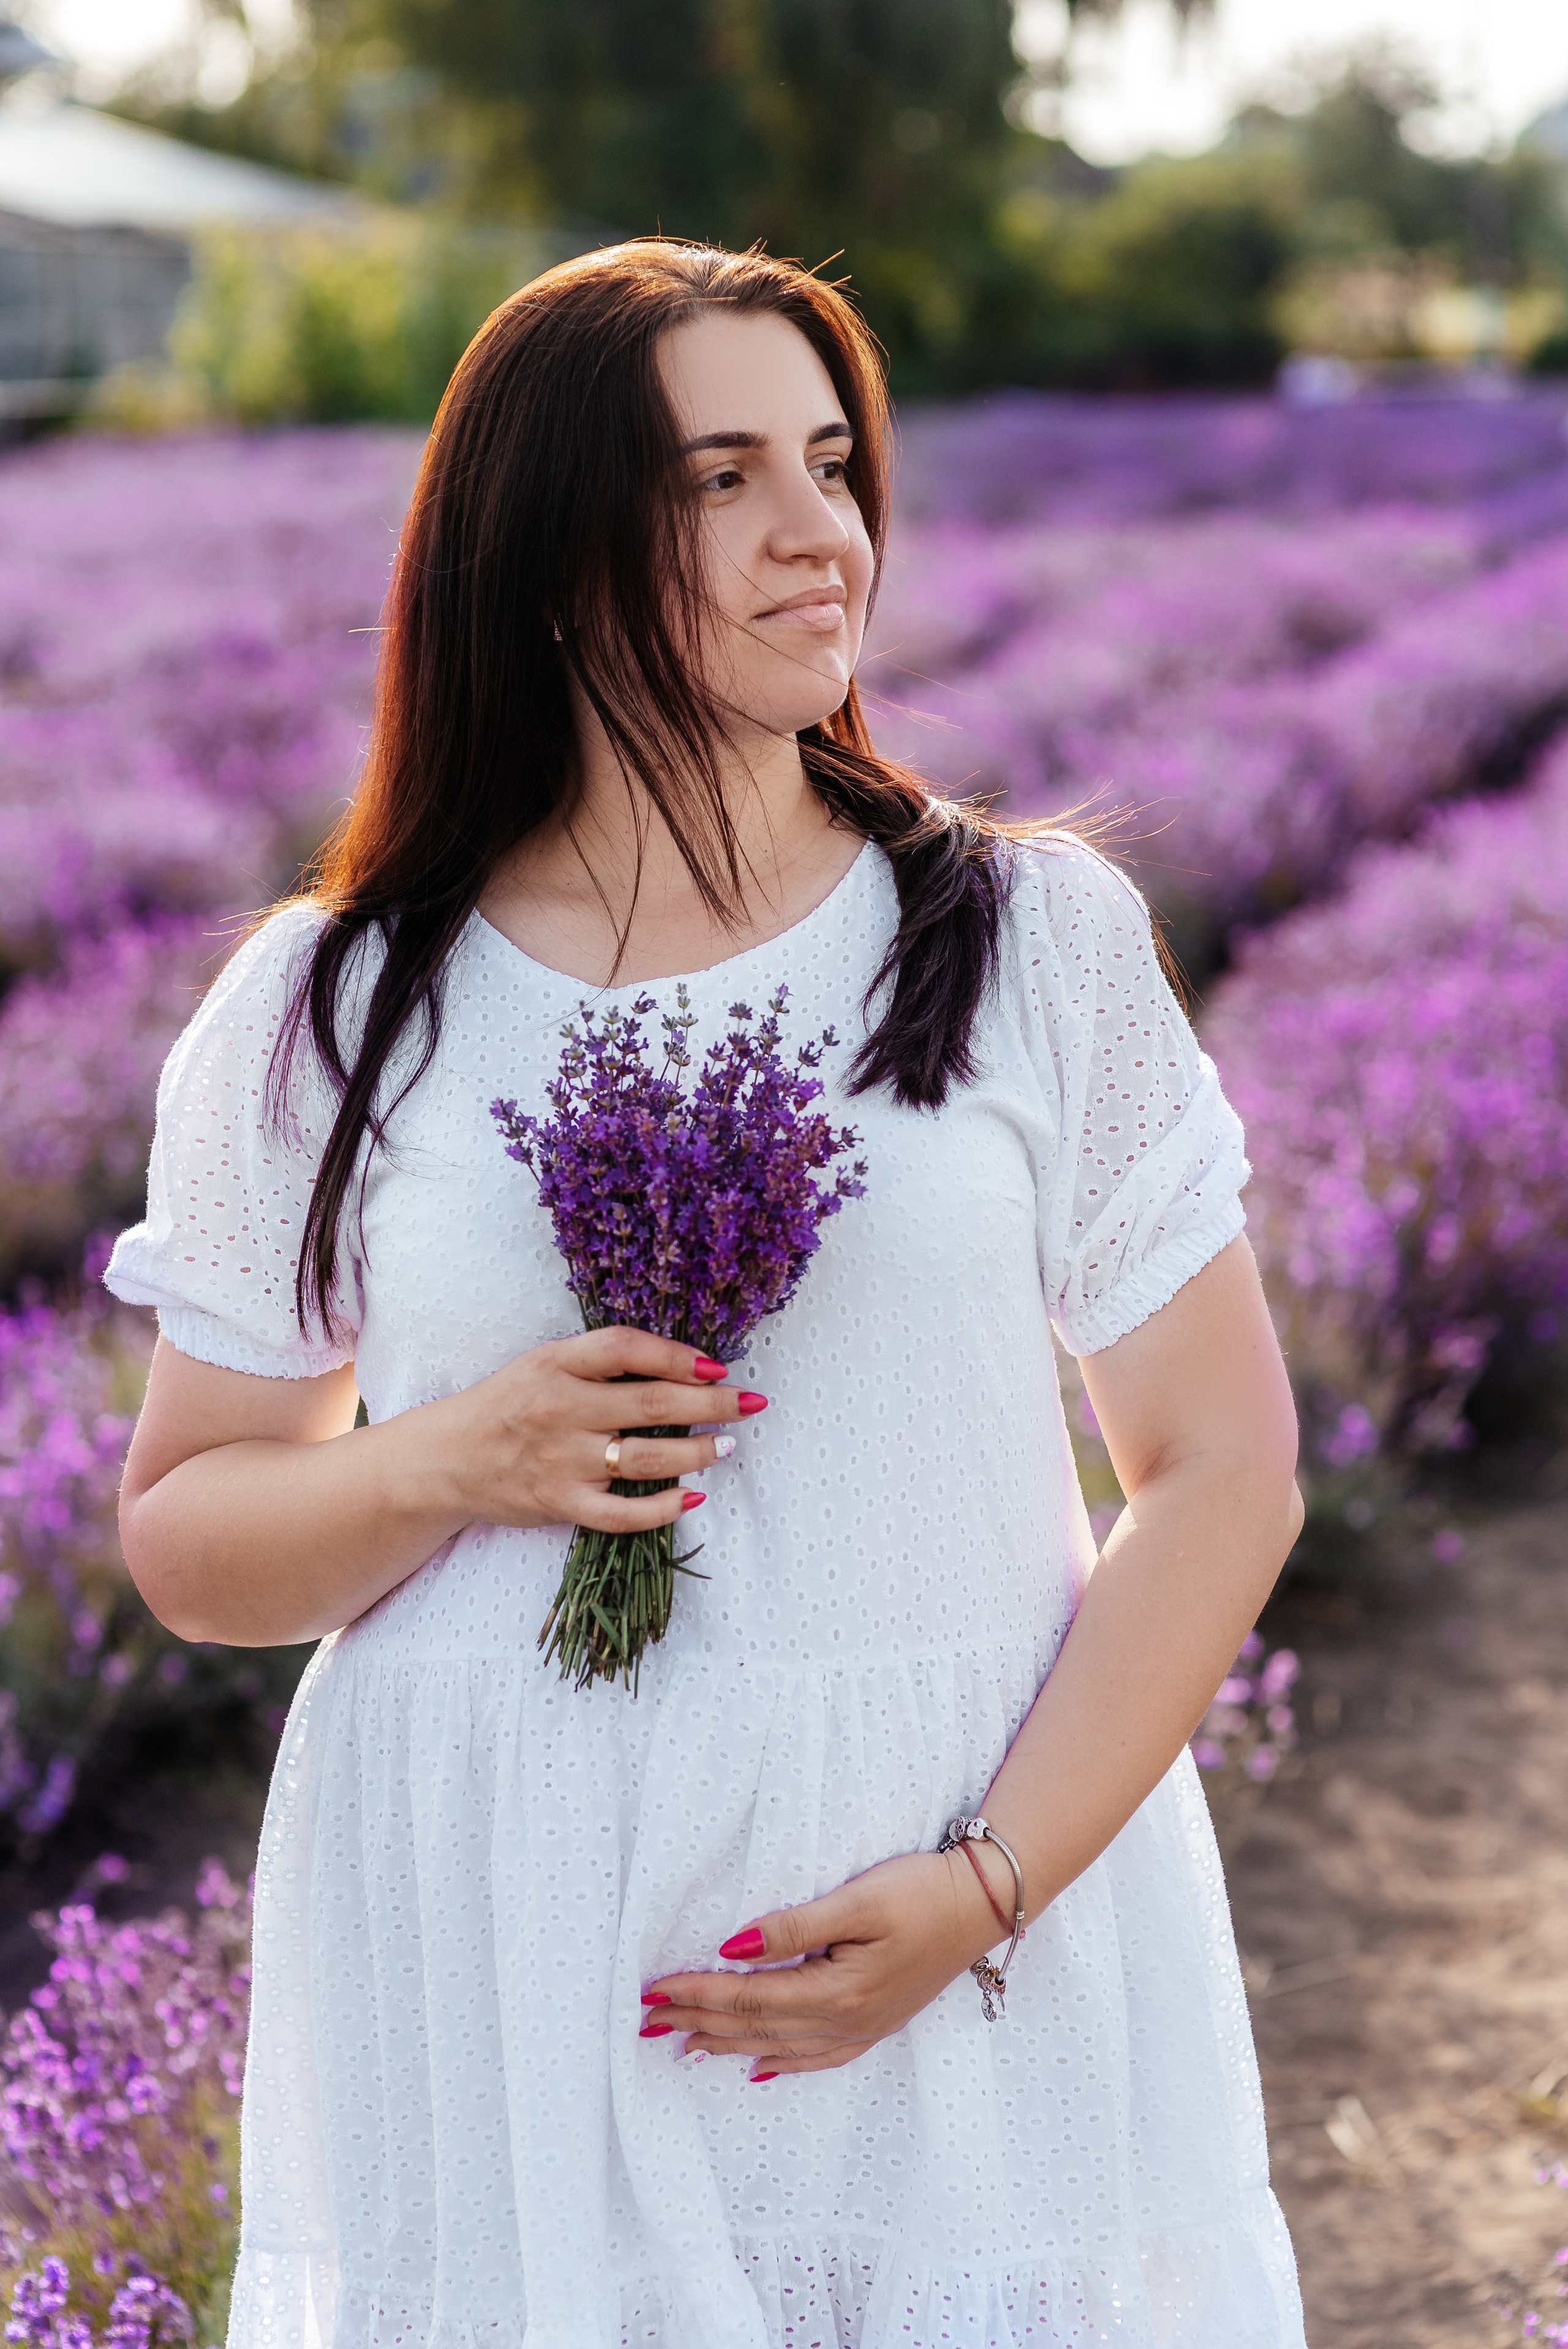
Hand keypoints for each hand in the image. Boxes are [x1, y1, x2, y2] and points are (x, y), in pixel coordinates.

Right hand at [432, 1325, 763, 1536]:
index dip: (678, 1355)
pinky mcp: (559, 1503)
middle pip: (651, 1404)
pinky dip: (664, 1508)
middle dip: (711, 1404)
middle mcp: (561, 1409)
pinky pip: (623, 1513)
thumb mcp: (545, 1362)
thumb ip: (602, 1361)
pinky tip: (693, 1496)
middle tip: (750, 1404)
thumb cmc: (509, 1404)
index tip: (717, 1364)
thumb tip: (681, 1364)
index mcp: (557, 1363)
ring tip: (727, 1447)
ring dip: (697, 1453)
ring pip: (646, 1458)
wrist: (447, 1460)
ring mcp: (561, 1460)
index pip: (627, 1348)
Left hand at [639, 1845, 1009, 2078]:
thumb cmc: (922, 1891)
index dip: (696, 1994)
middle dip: (699, 2021)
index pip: (747, 1997)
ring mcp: (864, 2028)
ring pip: (780, 2045)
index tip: (652, 1989)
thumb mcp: (858, 1899)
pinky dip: (781, 2062)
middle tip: (647, 2020)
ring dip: (729, 2043)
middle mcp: (847, 2021)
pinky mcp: (877, 2023)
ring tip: (685, 2042)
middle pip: (756, 2026)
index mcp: (838, 1992)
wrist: (986, 1904)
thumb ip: (794, 1927)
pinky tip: (760, 2067)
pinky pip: (818, 2057)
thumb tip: (733, 1945)